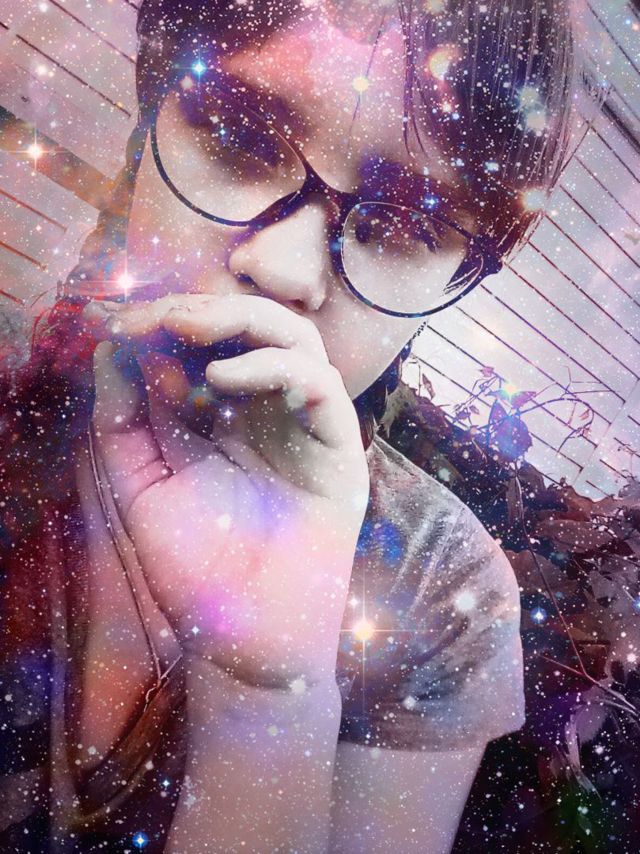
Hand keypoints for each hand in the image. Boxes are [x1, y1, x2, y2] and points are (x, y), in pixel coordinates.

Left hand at [85, 294, 368, 688]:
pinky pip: (318, 384)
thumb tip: (111, 348)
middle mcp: (270, 413)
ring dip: (241, 321)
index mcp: (224, 419)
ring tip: (188, 329)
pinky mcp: (339, 447)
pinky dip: (271, 366)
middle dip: (202, 310)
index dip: (165, 324)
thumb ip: (124, 418)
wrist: (243, 636)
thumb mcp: (139, 483)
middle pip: (253, 329)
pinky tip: (220, 377)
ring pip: (295, 340)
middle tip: (157, 315)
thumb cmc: (193, 567)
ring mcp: (307, 426)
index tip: (120, 324)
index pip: (205, 346)